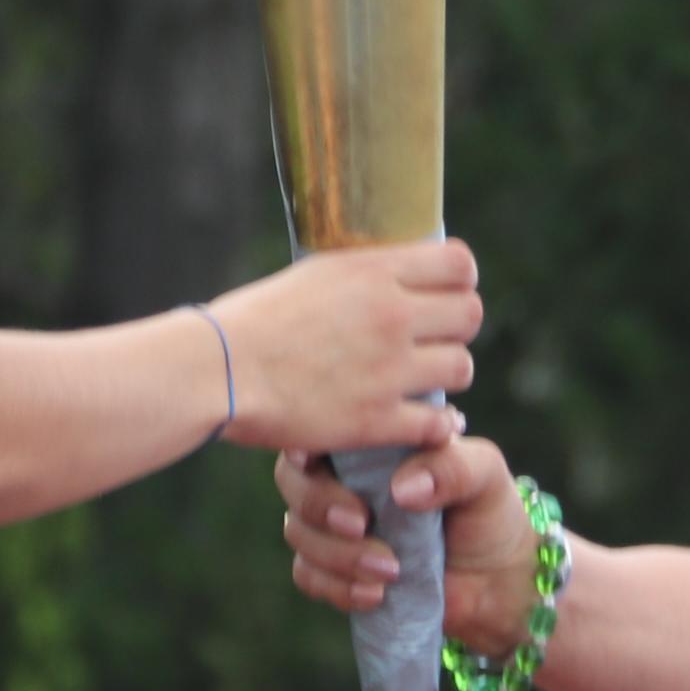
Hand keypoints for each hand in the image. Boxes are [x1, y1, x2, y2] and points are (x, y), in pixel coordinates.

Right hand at [209, 240, 478, 454]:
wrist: (219, 370)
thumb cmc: (251, 320)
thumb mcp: (311, 275)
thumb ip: (360, 277)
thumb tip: (389, 277)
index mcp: (373, 272)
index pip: (459, 265)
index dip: (459, 281)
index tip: (445, 294)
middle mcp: (391, 315)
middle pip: (470, 315)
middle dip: (456, 328)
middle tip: (434, 340)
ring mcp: (388, 369)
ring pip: (461, 368)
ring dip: (446, 375)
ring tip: (424, 380)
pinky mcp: (376, 419)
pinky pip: (438, 423)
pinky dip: (437, 426)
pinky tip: (423, 423)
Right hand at [279, 433, 539, 653]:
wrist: (497, 581)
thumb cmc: (488, 510)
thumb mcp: (485, 475)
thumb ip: (451, 468)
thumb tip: (402, 488)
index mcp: (371, 442)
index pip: (320, 430)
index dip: (304, 443)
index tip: (310, 460)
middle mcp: (342, 479)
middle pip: (293, 481)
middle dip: (318, 504)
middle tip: (361, 523)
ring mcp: (334, 527)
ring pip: (297, 531)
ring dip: (336, 554)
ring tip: (390, 571)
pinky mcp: (336, 570)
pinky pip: (308, 576)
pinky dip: (335, 587)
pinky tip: (375, 595)